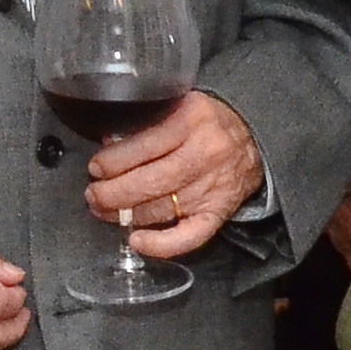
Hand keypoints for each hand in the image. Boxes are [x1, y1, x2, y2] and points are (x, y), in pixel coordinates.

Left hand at [84, 89, 262, 260]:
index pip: (144, 146)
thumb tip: (109, 144)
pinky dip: (162, 245)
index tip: (95, 168)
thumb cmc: (210, 121)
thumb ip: (148, 121)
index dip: (112, 162)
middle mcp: (205, 153)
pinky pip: (190, 236)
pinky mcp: (220, 212)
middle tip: (93, 195)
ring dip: (126, 216)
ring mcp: (213, 186)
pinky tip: (138, 242)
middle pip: (149, 182)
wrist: (257, 135)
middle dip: (112, 193)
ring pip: (161, 209)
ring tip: (105, 211)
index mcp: (192, 119)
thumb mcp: (180, 104)